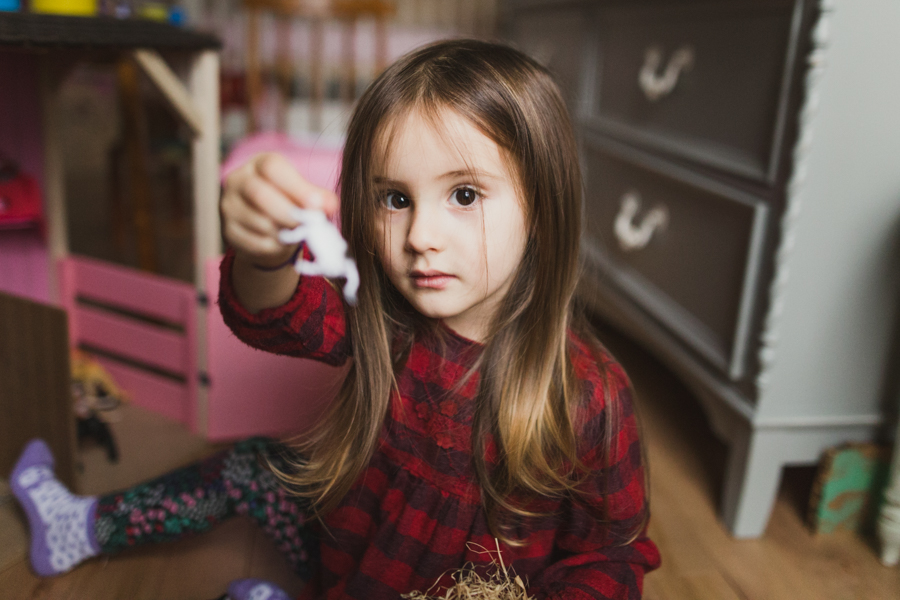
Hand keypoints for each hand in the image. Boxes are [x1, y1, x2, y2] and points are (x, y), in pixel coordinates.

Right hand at [221, 152, 339, 268]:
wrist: (268, 228)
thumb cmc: (289, 202)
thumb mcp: (304, 194)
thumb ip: (318, 197)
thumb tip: (330, 205)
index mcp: (259, 163)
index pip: (272, 168)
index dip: (297, 187)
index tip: (317, 205)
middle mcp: (238, 180)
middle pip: (259, 193)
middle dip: (288, 212)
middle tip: (308, 224)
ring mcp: (229, 205)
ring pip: (257, 221)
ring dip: (283, 232)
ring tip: (296, 233)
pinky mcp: (228, 230)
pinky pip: (252, 242)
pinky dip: (273, 246)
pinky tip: (281, 243)